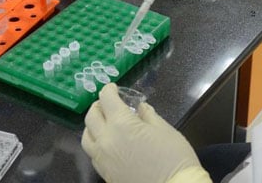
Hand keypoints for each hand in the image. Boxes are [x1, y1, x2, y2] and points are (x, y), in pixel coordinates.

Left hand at [81, 84, 208, 182]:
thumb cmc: (174, 158)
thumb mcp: (165, 130)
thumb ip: (148, 116)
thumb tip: (140, 108)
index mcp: (121, 124)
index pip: (107, 99)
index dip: (109, 90)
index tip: (113, 87)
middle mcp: (106, 140)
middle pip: (91, 117)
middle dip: (98, 105)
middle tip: (108, 103)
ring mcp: (103, 159)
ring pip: (86, 137)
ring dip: (92, 125)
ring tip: (103, 122)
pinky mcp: (105, 174)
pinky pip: (93, 154)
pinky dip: (96, 143)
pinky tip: (107, 143)